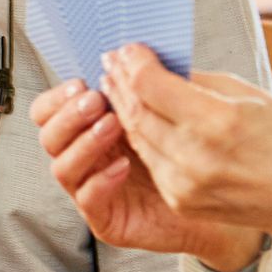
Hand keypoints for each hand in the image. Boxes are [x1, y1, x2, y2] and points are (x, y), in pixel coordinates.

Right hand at [28, 77, 261, 270]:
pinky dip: (100, 180)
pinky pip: (87, 200)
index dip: (58, 97)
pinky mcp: (107, 220)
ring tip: (113, 127)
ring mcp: (92, 189)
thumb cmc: (197, 153)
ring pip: (61, 167)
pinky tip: (123, 166)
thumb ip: (148, 85)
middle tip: (95, 102)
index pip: (50, 110)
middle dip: (68, 116)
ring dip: (84, 143)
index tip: (82, 83)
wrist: (223, 201)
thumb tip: (131, 51)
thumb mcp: (173, 110)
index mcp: (93, 128)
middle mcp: (86, 158)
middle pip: (48, 136)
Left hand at [100, 46, 271, 271]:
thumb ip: (201, 82)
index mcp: (219, 123)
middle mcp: (195, 156)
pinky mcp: (180, 200)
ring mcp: (184, 184)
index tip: (128, 48)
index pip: (151, 86)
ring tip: (116, 85)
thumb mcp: (252, 97)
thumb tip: (162, 66)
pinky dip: (140, 135)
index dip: (134, 63)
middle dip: (121, 82)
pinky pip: (151, 160)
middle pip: (136, 111)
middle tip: (112, 61)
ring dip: (123, 108)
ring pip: (137, 136)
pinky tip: (136, 117)